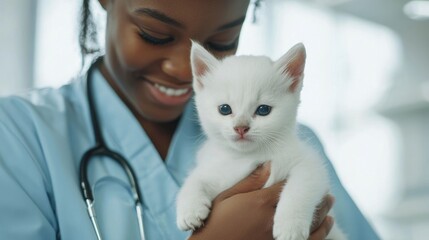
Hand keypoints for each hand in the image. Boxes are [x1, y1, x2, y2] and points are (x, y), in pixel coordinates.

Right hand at [188, 163, 334, 239]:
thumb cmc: (214, 221)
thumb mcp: (226, 197)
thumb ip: (249, 181)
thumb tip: (268, 165)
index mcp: (260, 202)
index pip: (285, 187)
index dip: (297, 181)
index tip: (304, 176)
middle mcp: (272, 219)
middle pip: (302, 207)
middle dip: (317, 200)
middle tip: (327, 194)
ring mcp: (275, 237)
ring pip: (308, 227)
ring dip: (322, 217)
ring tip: (329, 209)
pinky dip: (317, 236)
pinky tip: (322, 230)